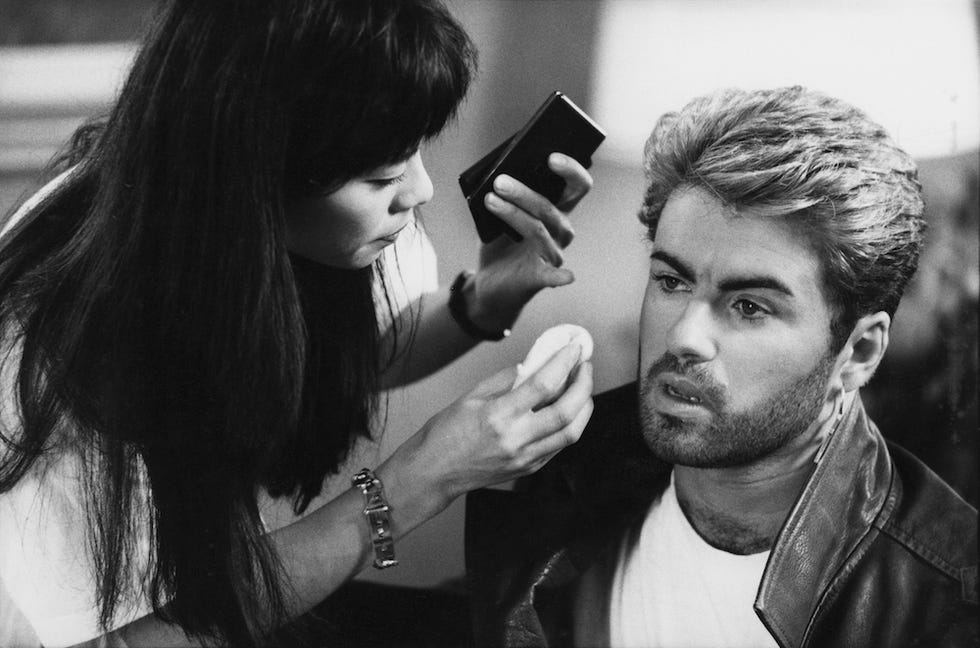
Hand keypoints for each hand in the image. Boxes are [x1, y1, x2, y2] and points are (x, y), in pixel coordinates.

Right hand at [386, 342, 593, 510]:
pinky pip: (559, 445)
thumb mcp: (471, 396)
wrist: (433, 472)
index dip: (564, 362)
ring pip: (572, 432)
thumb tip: (533, 363)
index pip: (544, 384)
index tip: (573, 348)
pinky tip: (566, 410)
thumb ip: (506, 379)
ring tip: (581, 387)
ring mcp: (525, 458)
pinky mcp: (529, 469)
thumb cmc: (445, 434)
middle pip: (567, 411)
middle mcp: (516, 439)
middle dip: (584, 384)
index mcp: (499, 416)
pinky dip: (570, 424)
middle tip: (584, 366)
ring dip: (584, 406)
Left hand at [469, 154, 593, 330]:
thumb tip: (497, 171)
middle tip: (499, 180)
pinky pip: (553, 276)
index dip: (570, 170)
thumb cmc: (499, 244)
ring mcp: (552, 254)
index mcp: (556, 210)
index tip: (551, 156)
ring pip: (538, 229)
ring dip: (513, 213)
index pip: (576, 186)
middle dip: (525, 192)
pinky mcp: (540, 277)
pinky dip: (562, 276)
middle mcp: (560, 231)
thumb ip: (505, 194)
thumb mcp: (500, 214)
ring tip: (490, 199)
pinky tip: (568, 276)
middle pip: (551, 207)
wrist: (490, 283)